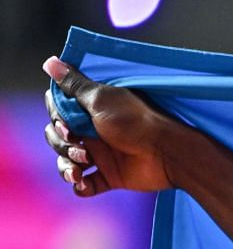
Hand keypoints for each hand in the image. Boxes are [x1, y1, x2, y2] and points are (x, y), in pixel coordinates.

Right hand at [40, 57, 174, 196]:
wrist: (166, 152)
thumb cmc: (135, 121)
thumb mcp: (101, 98)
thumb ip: (74, 84)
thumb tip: (49, 61)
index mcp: (89, 111)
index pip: (56, 113)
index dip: (56, 120)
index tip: (66, 124)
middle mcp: (93, 131)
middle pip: (57, 138)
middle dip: (61, 144)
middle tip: (81, 149)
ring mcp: (101, 155)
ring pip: (66, 162)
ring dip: (67, 167)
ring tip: (80, 170)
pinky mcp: (110, 176)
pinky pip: (85, 186)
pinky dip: (80, 187)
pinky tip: (83, 184)